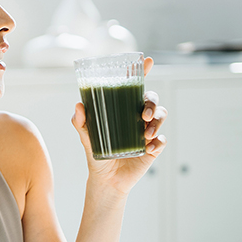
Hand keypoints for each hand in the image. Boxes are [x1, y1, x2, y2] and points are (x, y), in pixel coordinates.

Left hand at [71, 56, 167, 194]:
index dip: (142, 72)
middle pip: (152, 99)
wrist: (106, 180)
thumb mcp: (86, 138)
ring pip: (161, 116)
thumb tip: (79, 105)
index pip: (134, 87)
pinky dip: (158, 142)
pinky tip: (149, 148)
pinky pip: (162, 140)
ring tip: (146, 134)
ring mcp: (146, 131)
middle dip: (151, 102)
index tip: (147, 61)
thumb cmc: (97, 155)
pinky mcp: (153, 148)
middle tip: (142, 115)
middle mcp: (136, 117)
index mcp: (122, 109)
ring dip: (157, 122)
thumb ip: (80, 123)